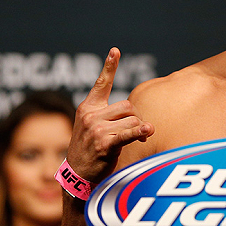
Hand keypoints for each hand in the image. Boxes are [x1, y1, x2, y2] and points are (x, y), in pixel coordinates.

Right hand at [66, 47, 153, 183]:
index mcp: (88, 108)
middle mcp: (90, 116)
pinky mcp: (104, 144)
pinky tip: (147, 131)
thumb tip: (139, 117)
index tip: (116, 50)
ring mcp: (96, 130)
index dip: (109, 67)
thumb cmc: (91, 148)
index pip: (101, 84)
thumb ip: (110, 115)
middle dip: (135, 119)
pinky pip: (127, 134)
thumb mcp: (92, 126)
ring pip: (132, 120)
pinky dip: (138, 132)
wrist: (78, 175)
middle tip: (133, 132)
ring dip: (137, 131)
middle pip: (128, 106)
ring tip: (132, 141)